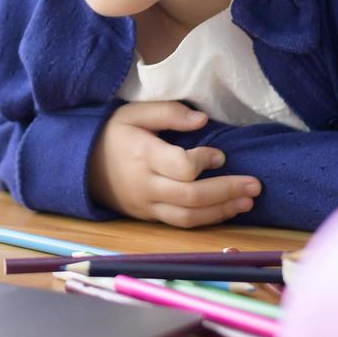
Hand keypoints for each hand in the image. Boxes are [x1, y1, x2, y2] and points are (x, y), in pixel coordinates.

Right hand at [87, 101, 261, 226]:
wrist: (82, 166)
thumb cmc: (113, 134)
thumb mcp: (134, 113)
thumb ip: (168, 112)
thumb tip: (202, 120)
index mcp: (142, 155)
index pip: (179, 167)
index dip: (203, 162)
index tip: (220, 155)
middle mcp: (145, 185)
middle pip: (190, 197)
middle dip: (225, 191)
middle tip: (255, 185)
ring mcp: (147, 205)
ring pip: (188, 217)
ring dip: (222, 211)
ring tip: (248, 202)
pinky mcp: (150, 217)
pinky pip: (181, 223)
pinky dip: (208, 219)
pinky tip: (228, 210)